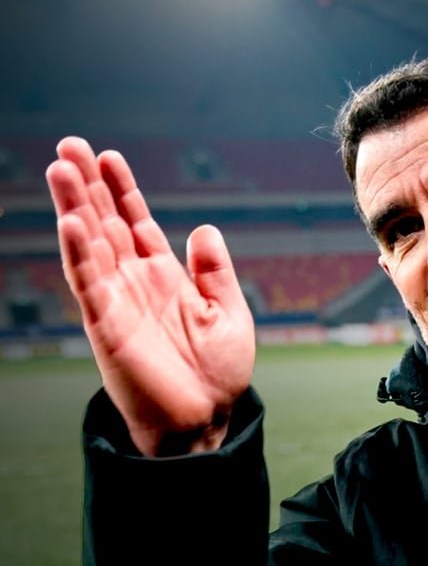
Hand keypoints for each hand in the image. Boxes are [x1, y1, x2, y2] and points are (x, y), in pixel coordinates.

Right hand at [46, 137, 254, 455]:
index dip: (122, 190)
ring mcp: (117, 304)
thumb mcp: (229, 313)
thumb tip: (203, 228)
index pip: (136, 223)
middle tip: (69, 144)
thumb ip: (216, 271)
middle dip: (88, 185)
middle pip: (105, 224)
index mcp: (163, 278)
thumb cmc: (217, 374)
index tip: (109, 155)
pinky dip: (80, 253)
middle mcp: (134, 285)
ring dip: (74, 207)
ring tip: (60, 168)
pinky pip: (90, 285)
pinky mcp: (108, 329)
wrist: (206, 420)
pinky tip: (71, 222)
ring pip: (90, 246)